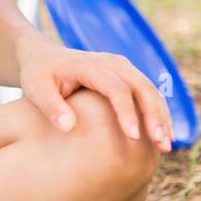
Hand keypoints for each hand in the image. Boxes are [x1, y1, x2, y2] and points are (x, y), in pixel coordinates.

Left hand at [17, 38, 173, 151]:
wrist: (43, 56)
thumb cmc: (38, 75)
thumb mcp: (35, 88)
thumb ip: (50, 106)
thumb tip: (69, 127)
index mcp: (88, 65)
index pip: (115, 88)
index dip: (126, 112)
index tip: (133, 138)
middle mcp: (110, 62)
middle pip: (141, 87)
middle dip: (154, 116)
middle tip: (161, 144)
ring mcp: (121, 66)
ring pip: (150, 89)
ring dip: (161, 116)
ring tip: (166, 144)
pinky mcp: (127, 75)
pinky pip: (148, 92)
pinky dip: (158, 111)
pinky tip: (163, 134)